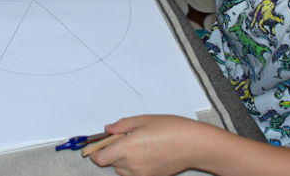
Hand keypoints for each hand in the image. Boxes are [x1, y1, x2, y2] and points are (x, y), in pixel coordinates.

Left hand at [89, 115, 205, 175]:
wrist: (194, 145)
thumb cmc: (172, 129)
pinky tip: (147, 154)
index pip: (100, 158)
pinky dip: (134, 166)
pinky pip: (134, 174)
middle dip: (112, 151)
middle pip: (110, 163)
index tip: (97, 145)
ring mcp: (141, 174)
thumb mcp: (145, 119)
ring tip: (138, 146)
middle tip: (125, 138)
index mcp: (128, 147)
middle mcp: (132, 164)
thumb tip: (108, 129)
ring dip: (123, 160)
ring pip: (122, 170)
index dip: (95, 152)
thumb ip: (123, 125)